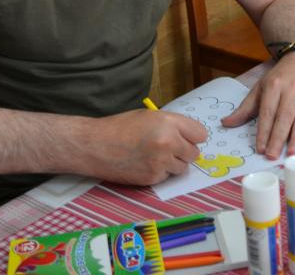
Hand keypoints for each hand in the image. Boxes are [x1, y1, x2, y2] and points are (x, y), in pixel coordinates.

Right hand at [84, 109, 207, 184]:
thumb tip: (192, 137)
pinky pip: (167, 177)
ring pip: (182, 167)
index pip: (200, 134)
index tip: (187, 138)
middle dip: (184, 152)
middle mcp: (168, 142)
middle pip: (194, 153)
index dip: (193, 136)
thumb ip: (172, 125)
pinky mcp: (152, 178)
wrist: (94, 145)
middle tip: (169, 148)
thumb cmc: (120, 127)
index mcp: (169, 122)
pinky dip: (159, 172)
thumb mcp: (149, 117)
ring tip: (153, 155)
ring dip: (173, 164)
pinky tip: (144, 164)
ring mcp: (161, 162)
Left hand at [221, 50, 294, 159]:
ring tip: (293, 153)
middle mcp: (292, 89)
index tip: (260, 148)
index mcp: (274, 86)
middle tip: (273, 156)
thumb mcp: (261, 87)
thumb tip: (226, 123)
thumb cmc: (281, 76)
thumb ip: (246, 108)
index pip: (267, 112)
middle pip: (284, 117)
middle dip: (278, 138)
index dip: (264, 131)